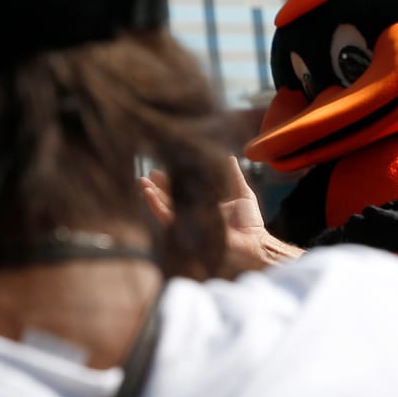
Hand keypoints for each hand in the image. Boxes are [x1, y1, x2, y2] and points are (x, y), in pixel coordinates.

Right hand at [144, 157, 298, 276]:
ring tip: (142, 183)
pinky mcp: (188, 231)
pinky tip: (148, 195)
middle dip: (156, 189)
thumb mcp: (242, 193)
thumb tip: (231, 157)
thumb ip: (234, 176)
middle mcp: (195, 215)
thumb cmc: (251, 222)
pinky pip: (167, 219)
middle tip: (144, 176)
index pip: (183, 192)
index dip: (170, 182)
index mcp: (204, 205)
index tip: (158, 171)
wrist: (255, 240)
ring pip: (165, 209)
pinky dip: (156, 206)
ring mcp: (190, 223)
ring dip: (152, 196)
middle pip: (170, 200)